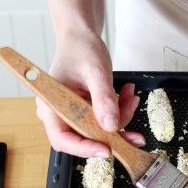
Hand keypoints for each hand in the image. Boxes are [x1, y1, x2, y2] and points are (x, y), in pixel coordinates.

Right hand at [36, 32, 144, 157]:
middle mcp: (58, 113)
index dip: (84, 149)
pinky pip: (104, 120)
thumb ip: (104, 98)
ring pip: (99, 130)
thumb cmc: (81, 49)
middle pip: (84, 138)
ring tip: (131, 97)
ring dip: (120, 118)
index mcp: (51, 105)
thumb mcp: (96, 71)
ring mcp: (73, 113)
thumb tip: (111, 125)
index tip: (107, 150)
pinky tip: (127, 95)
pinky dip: (119, 111)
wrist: (82, 38)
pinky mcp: (86, 112)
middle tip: (136, 133)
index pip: (62, 139)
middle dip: (113, 134)